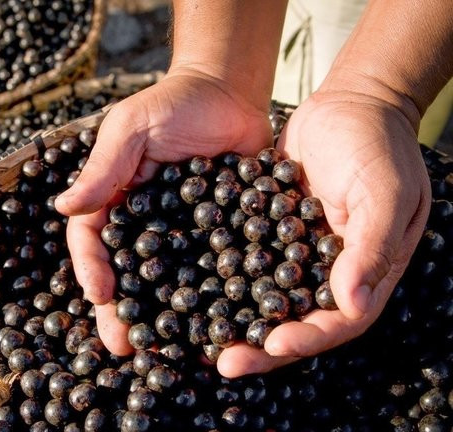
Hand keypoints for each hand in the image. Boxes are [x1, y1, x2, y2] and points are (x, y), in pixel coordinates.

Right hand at [55, 66, 272, 354]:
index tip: (99, 294)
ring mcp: (183, 235)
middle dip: (123, 311)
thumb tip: (63, 207)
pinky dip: (212, 301)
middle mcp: (144, 225)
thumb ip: (104, 168)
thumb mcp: (131, 128)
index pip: (93, 240)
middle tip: (123, 346)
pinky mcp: (222, 238)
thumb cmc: (174, 103)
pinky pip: (214, 273)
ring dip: (163, 318)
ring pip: (168, 284)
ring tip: (165, 352)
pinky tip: (216, 328)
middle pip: (128, 274)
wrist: (231, 92)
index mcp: (114, 201)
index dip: (92, 268)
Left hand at [217, 88, 431, 376]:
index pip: (336, 323)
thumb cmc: (379, 146)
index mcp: (363, 273)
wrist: (351, 103)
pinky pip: (242, 259)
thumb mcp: (385, 193)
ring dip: (232, 317)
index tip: (270, 347)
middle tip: (221, 361)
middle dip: (258, 344)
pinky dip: (219, 274)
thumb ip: (371, 248)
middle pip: (292, 320)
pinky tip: (186, 284)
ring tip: (197, 336)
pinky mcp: (266, 230)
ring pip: (261, 296)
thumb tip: (354, 306)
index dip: (304, 339)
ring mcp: (294, 252)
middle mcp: (325, 271)